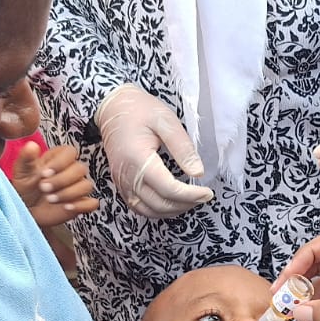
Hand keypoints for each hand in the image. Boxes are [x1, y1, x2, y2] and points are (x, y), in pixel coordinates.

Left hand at [11, 142, 99, 227]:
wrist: (26, 209)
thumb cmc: (25, 188)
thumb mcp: (21, 172)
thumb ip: (26, 158)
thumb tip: (31, 145)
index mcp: (58, 159)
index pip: (70, 152)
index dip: (60, 162)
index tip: (44, 174)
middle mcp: (71, 171)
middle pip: (80, 169)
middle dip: (61, 180)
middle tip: (43, 188)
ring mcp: (77, 188)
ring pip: (86, 185)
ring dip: (69, 193)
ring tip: (50, 199)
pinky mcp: (81, 204)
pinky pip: (92, 203)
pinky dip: (81, 205)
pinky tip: (66, 207)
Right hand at [95, 85, 212, 218]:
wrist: (111, 108)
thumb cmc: (139, 110)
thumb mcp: (165, 120)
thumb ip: (182, 147)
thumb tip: (198, 172)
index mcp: (138, 158)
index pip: (168, 189)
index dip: (191, 195)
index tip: (207, 193)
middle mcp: (127, 176)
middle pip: (160, 204)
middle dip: (185, 205)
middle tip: (203, 196)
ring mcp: (121, 183)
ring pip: (149, 211)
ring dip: (172, 211)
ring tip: (190, 201)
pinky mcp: (121, 185)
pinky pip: (138, 207)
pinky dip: (157, 211)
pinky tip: (172, 203)